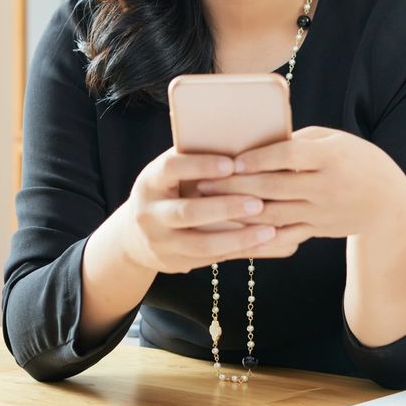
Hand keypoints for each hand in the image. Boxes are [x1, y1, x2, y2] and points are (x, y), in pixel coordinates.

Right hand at [118, 148, 276, 275]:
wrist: (135, 237)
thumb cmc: (167, 191)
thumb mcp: (170, 173)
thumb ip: (194, 160)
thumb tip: (240, 141)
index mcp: (150, 181)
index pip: (171, 168)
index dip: (201, 165)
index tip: (231, 164)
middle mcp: (149, 214)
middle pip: (188, 212)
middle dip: (225, 207)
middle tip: (258, 202)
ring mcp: (160, 242)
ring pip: (202, 244)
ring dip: (239, 237)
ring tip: (270, 230)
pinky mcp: (174, 264)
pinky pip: (210, 259)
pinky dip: (238, 251)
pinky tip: (262, 244)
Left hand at [195, 127, 405, 256]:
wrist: (387, 203)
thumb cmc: (356, 160)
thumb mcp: (334, 141)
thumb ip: (299, 141)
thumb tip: (260, 141)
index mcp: (329, 157)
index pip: (288, 156)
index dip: (258, 159)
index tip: (231, 160)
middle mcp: (325, 187)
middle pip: (274, 187)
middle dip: (235, 187)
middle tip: (203, 184)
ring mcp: (321, 213)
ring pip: (274, 215)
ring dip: (239, 213)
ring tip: (210, 207)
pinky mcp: (318, 230)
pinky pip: (284, 235)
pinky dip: (258, 234)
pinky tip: (233, 232)